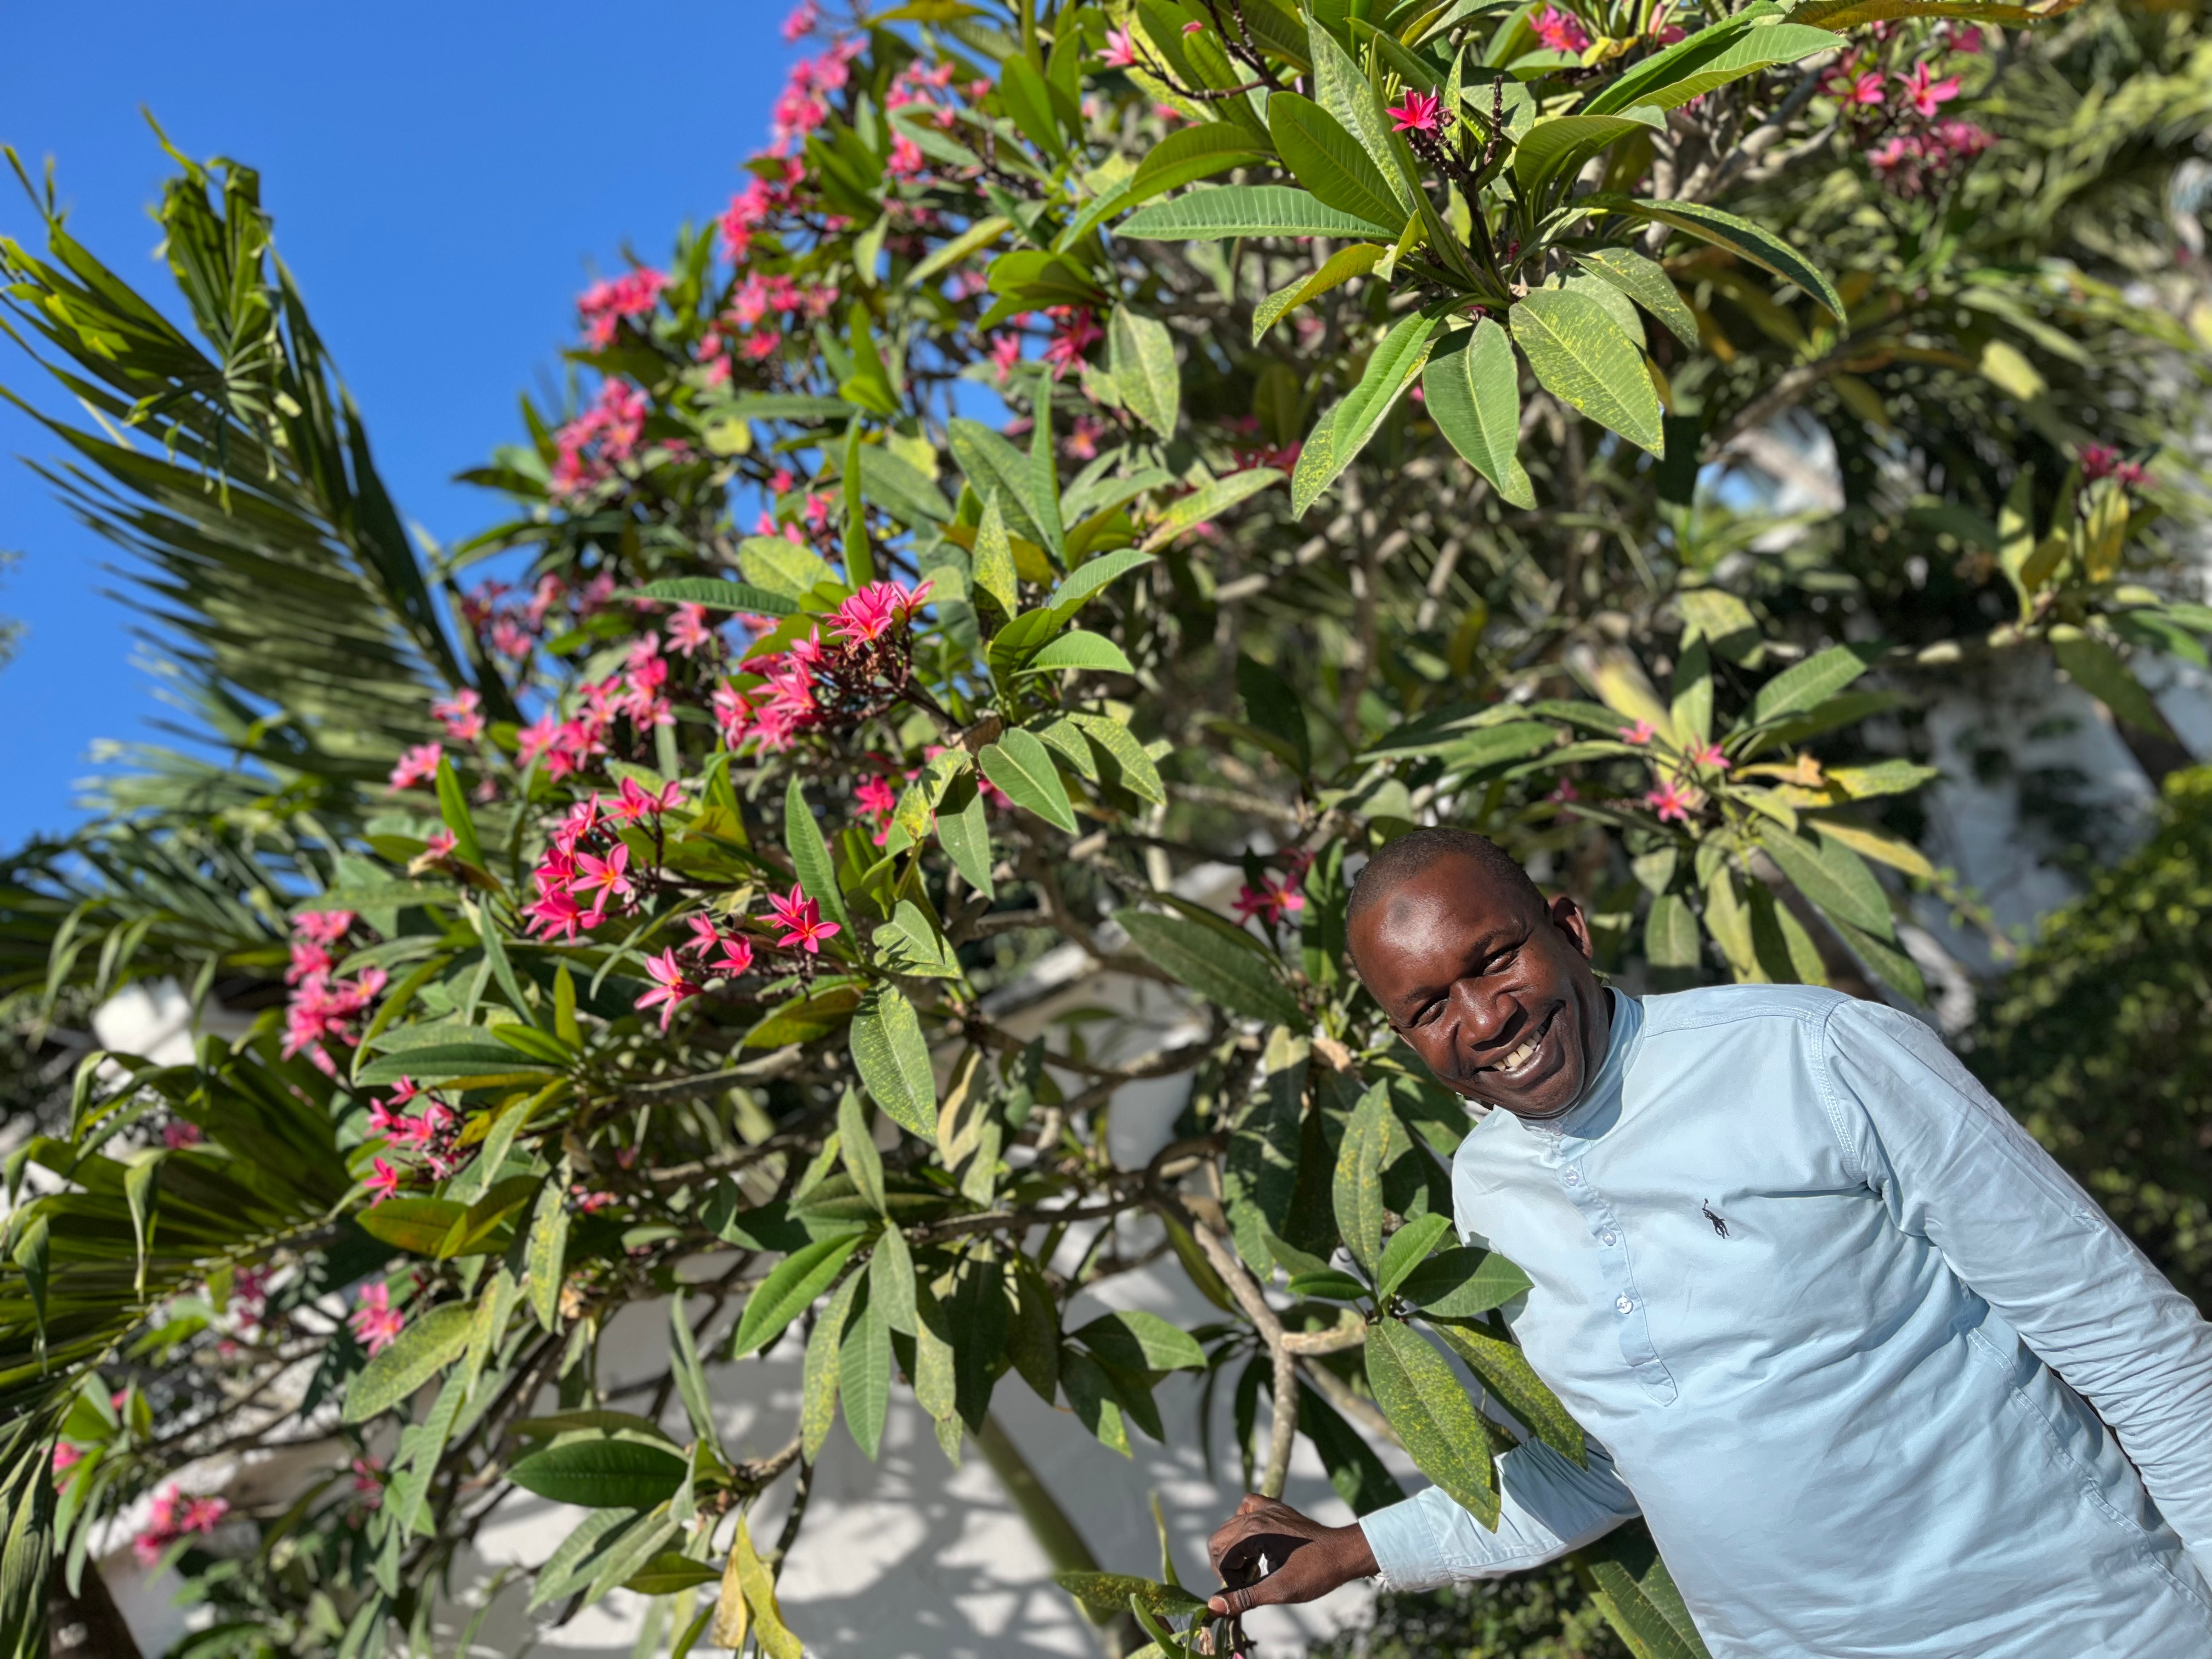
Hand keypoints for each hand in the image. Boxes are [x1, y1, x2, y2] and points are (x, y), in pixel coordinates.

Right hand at [1204, 1494, 1377, 1616]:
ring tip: (1253, 1567)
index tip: (1246, 1592)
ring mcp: (1265, 1508)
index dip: (1229, 1581)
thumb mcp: (1279, 1590)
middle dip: (1225, 1565)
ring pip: (1229, 1526)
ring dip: (1233, 1550)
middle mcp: (1256, 1514)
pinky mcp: (1274, 1507)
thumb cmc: (1316, 1573)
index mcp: (1255, 1532)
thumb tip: (1213, 1605)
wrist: (1344, 1553)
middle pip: (1218, 1540)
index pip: (1222, 1558)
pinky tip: (1255, 1542)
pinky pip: (1246, 1508)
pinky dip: (1243, 1525)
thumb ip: (1244, 1597)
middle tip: (1245, 1581)